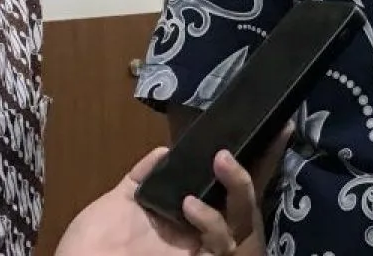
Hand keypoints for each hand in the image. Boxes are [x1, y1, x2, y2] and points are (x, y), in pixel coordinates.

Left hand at [55, 148, 263, 255]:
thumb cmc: (92, 243)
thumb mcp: (119, 203)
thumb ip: (142, 178)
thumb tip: (163, 151)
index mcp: (187, 214)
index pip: (227, 185)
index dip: (256, 159)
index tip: (279, 128)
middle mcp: (200, 231)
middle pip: (244, 200)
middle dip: (251, 171)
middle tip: (235, 145)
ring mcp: (200, 248)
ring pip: (242, 221)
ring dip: (239, 187)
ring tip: (222, 161)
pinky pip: (219, 244)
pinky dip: (210, 221)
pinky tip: (190, 204)